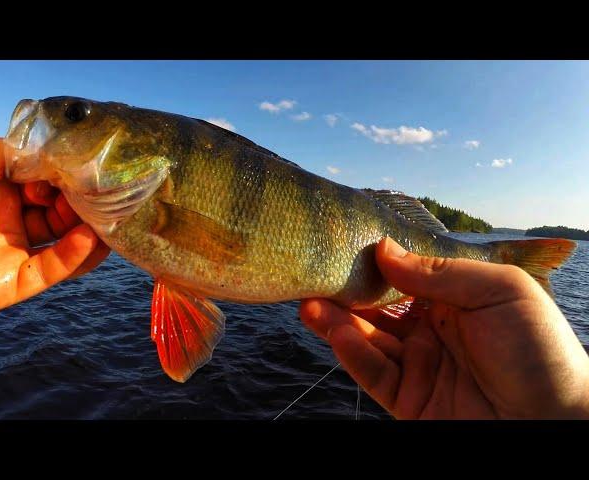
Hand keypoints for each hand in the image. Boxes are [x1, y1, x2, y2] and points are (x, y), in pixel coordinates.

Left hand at [0, 138, 109, 329]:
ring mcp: (12, 251)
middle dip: (83, 201)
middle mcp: (8, 218)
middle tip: (103, 195)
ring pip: (64, 241)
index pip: (47, 181)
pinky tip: (91, 240)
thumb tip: (52, 154)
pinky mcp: (13, 283)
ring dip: (88, 229)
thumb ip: (7, 154)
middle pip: (60, 210)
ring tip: (109, 218)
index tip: (87, 171)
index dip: (67, 176)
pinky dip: (75, 256)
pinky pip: (52, 270)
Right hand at [300, 237, 588, 418]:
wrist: (556, 419)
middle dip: (344, 292)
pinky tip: (340, 334)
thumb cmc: (539, 347)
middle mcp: (428, 328)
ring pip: (367, 339)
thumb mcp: (498, 290)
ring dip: (337, 321)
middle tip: (313, 275)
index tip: (343, 247)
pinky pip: (374, 373)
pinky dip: (354, 354)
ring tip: (309, 303)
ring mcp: (417, 363)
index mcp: (451, 298)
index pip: (400, 276)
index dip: (372, 264)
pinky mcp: (408, 398)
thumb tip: (383, 249)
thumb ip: (438, 272)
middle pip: (375, 307)